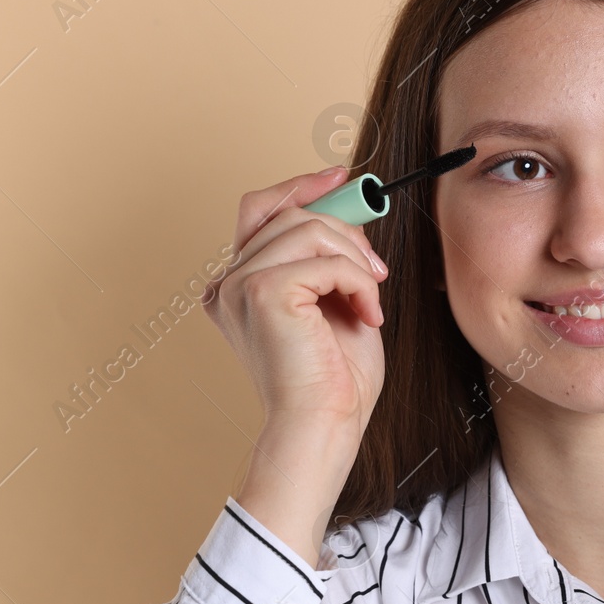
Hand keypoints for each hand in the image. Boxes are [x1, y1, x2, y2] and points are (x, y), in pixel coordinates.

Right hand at [200, 166, 390, 560]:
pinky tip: (367, 315)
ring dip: (355, 261)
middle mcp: (228, 283)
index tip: (342, 178)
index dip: (301, 187)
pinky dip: (358, 282)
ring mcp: (239, 285)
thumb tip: (346, 209)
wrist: (325, 425)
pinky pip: (325, 260)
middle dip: (344, 230)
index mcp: (239, 286)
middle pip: (290, 213)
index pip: (261, 210)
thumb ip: (330, 256)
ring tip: (370, 300)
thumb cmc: (334, 380)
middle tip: (375, 271)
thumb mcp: (337, 301)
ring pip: (310, 229)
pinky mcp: (260, 292)